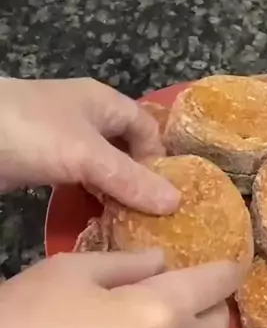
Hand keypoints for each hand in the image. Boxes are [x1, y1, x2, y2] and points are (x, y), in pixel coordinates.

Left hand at [0, 77, 179, 213]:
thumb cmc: (30, 132)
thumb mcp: (87, 155)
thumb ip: (131, 179)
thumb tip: (175, 202)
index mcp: (103, 102)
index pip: (146, 127)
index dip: (160, 157)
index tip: (166, 194)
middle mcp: (86, 119)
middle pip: (125, 150)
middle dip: (140, 181)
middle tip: (153, 218)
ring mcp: (62, 142)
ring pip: (101, 169)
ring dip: (115, 194)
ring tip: (131, 225)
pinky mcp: (42, 164)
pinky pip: (78, 182)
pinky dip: (90, 199)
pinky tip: (98, 221)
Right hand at [0, 251, 243, 327]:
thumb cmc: (25, 327)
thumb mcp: (69, 273)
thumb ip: (125, 264)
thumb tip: (161, 262)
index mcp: (160, 311)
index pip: (216, 284)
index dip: (227, 270)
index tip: (231, 265)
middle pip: (219, 327)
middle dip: (210, 306)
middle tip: (189, 298)